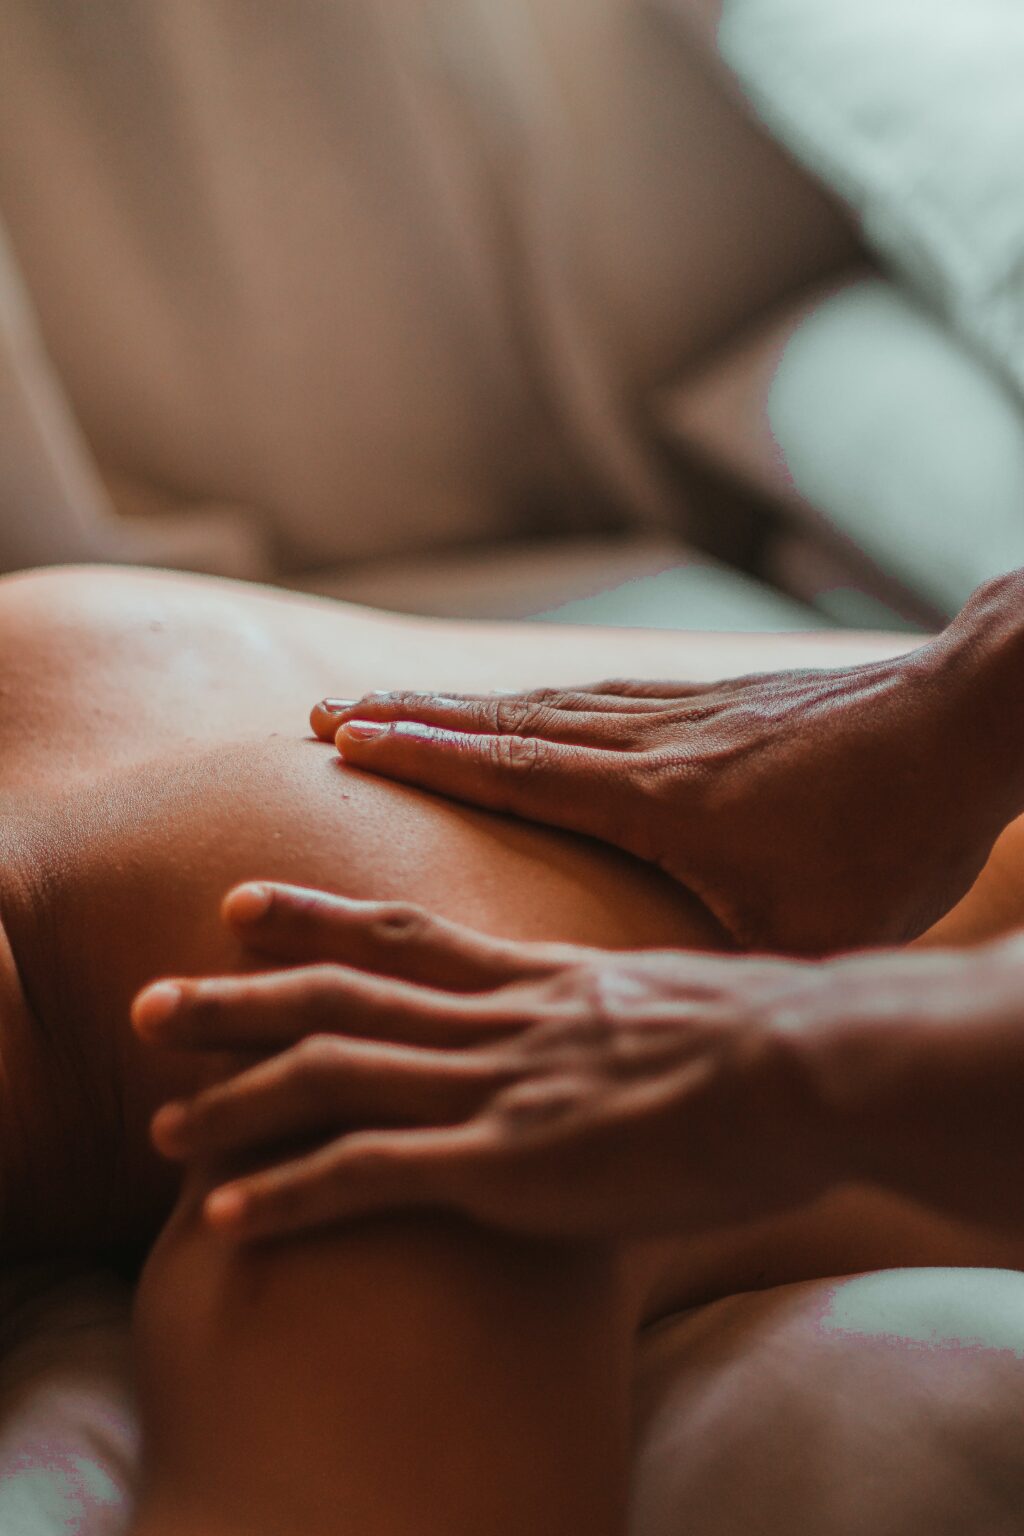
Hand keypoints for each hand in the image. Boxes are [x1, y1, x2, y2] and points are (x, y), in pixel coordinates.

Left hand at [130, 882, 839, 1241]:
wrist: (805, 1064)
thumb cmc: (763, 1039)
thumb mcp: (672, 1002)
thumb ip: (617, 1008)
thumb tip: (615, 1024)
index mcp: (534, 978)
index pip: (401, 931)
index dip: (314, 916)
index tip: (240, 905)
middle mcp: (494, 1020)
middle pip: (338, 997)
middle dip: (235, 1002)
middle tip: (149, 1005)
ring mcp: (493, 1086)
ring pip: (333, 1077)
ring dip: (236, 1102)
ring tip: (160, 1128)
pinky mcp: (506, 1163)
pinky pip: (373, 1177)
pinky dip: (292, 1196)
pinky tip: (229, 1221)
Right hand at [310, 641, 996, 954]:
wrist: (962, 720)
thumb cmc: (893, 834)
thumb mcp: (813, 932)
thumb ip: (734, 982)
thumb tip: (679, 1048)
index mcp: (657, 798)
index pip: (512, 768)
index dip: (421, 752)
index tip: (343, 735)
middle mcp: (651, 743)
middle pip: (507, 725)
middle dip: (412, 720)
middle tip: (331, 713)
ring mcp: (681, 713)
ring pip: (547, 704)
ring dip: (464, 707)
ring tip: (400, 703)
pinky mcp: (715, 703)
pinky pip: (599, 696)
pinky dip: (538, 703)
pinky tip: (527, 708)